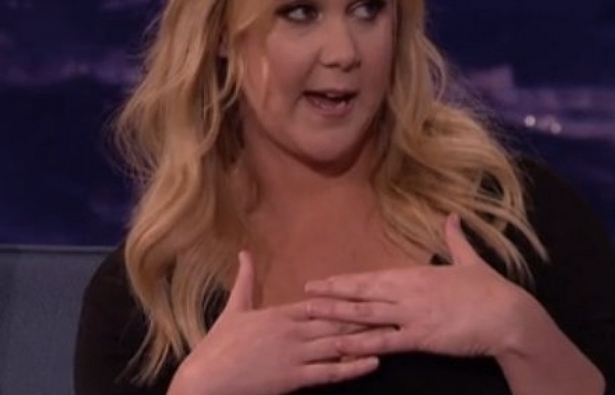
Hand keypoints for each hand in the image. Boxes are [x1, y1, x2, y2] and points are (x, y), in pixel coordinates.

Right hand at [168, 251, 378, 394]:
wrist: (204, 381)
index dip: (347, 298)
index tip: (370, 292)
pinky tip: (372, 362)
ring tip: (392, 332)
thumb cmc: (218, 346)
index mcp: (281, 314)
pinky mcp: (293, 378)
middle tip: (392, 307)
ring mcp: (295, 355)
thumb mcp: (234, 309)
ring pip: (338, 343)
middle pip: (336, 320)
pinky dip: (352, 367)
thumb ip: (245, 280)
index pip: (322, 303)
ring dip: (366, 338)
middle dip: (365, 314)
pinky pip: (329, 372)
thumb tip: (243, 251)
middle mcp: (293, 331)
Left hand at [303, 214, 544, 359]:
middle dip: (333, 294)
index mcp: (417, 275)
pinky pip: (385, 342)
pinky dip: (361, 344)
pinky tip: (341, 345)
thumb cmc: (490, 289)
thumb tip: (452, 215)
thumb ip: (456, 239)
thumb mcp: (470, 260)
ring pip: (366, 315)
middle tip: (305, 293)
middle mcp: (408, 292)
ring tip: (311, 314)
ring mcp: (412, 314)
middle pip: (363, 293)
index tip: (326, 280)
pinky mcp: (421, 337)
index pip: (374, 278)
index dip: (348, 280)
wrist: (507, 315)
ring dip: (336, 314)